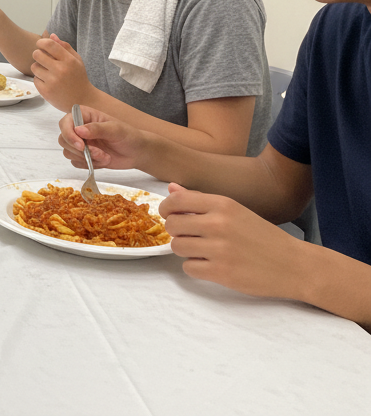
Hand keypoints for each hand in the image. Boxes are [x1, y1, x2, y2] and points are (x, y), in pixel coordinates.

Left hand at [31, 34, 93, 112]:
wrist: (82, 100)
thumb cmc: (79, 78)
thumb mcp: (77, 60)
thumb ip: (64, 47)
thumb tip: (51, 35)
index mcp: (69, 61)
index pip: (49, 45)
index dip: (41, 42)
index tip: (40, 44)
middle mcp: (60, 70)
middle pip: (37, 54)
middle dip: (38, 54)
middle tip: (43, 58)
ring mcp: (52, 82)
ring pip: (34, 67)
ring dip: (38, 68)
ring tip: (47, 71)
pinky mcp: (46, 92)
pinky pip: (35, 79)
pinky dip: (39, 79)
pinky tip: (48, 82)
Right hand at [58, 106, 146, 170]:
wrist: (137, 153)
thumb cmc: (128, 136)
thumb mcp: (115, 130)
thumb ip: (97, 128)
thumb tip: (78, 130)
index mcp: (84, 116)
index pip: (65, 122)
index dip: (68, 134)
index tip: (80, 145)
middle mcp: (78, 128)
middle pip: (63, 139)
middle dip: (80, 150)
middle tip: (99, 153)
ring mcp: (80, 143)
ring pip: (68, 152)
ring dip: (87, 158)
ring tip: (104, 157)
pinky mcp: (82, 156)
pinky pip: (76, 162)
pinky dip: (89, 165)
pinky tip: (102, 161)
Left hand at [159, 184, 305, 299]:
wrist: (295, 266)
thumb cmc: (263, 237)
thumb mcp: (235, 211)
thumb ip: (201, 200)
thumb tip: (171, 188)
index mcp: (223, 204)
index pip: (176, 201)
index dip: (166, 209)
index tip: (170, 215)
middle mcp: (219, 224)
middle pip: (172, 225)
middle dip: (177, 231)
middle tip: (191, 235)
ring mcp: (220, 249)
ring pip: (177, 247)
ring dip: (186, 250)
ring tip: (203, 250)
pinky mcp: (221, 273)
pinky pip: (188, 268)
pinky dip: (196, 267)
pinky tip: (211, 264)